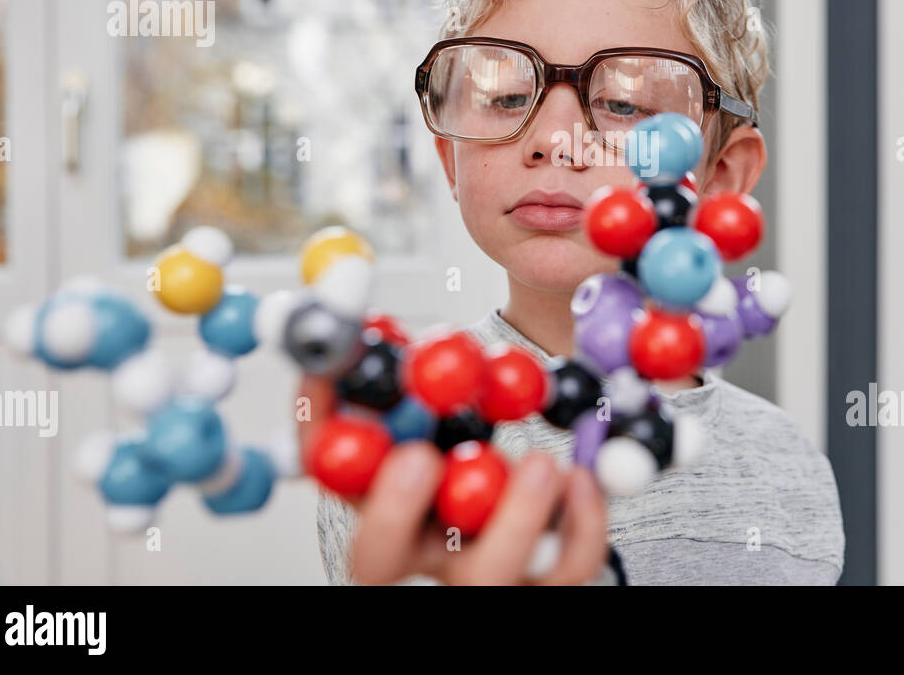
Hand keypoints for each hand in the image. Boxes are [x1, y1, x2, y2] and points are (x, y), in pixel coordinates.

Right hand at [298, 373, 609, 584]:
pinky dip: (580, 522)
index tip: (333, 383)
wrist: (547, 468)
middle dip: (389, 509)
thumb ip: (417, 363)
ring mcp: (482, 568)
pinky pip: (564, 570)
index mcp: (380, 490)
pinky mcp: (547, 579)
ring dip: (511, 517)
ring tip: (541, 462)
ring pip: (483, 575)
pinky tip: (582, 477)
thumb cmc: (479, 427)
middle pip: (379, 557)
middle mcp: (422, 542)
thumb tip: (381, 323)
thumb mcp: (446, 388)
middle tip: (418, 458)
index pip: (328, 472)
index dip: (321, 433)